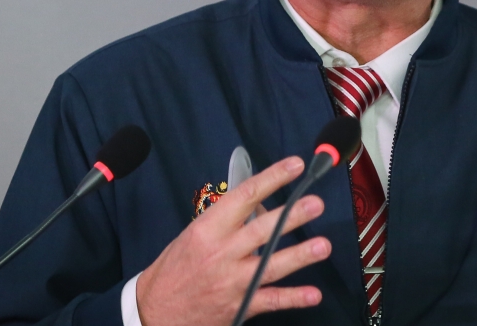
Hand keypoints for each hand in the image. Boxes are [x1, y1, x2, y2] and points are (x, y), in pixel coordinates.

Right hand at [136, 156, 330, 325]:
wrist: (154, 312)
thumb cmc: (175, 268)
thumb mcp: (194, 236)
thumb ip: (227, 222)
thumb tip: (261, 207)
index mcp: (208, 229)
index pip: (244, 197)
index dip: (272, 178)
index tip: (293, 166)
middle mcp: (222, 253)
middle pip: (263, 230)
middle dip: (291, 216)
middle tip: (316, 204)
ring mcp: (233, 281)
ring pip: (272, 266)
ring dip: (300, 255)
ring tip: (322, 245)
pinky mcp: (240, 306)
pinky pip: (271, 301)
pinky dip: (294, 298)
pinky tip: (313, 294)